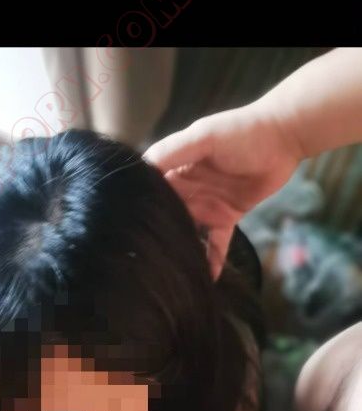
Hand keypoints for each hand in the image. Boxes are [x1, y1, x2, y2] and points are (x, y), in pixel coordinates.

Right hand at [144, 101, 301, 278]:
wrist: (283, 137)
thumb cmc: (241, 131)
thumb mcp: (203, 137)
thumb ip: (174, 151)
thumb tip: (142, 167)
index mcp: (176, 168)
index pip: (151, 188)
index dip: (140, 203)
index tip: (126, 225)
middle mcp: (187, 188)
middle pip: (167, 214)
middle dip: (157, 233)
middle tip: (144, 259)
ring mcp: (207, 205)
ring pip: (188, 232)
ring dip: (180, 248)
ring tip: (167, 272)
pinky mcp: (228, 217)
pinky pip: (216, 242)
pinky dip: (212, 259)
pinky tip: (206, 278)